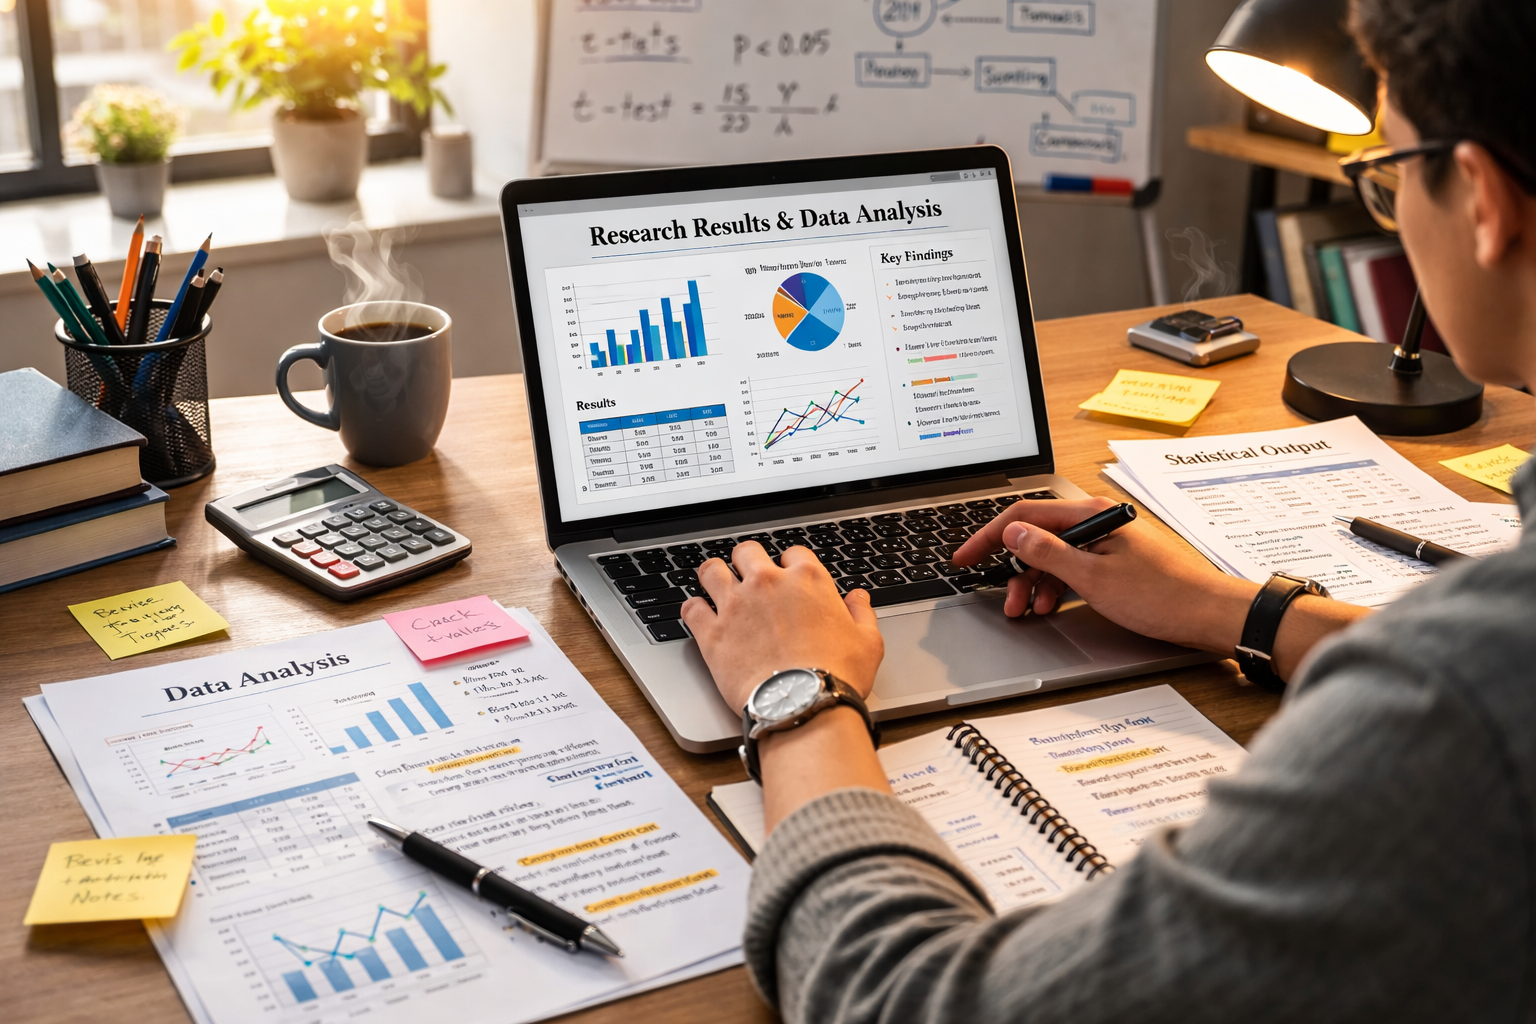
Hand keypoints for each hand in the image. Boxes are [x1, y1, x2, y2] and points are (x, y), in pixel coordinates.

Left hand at [680, 542, 884, 713]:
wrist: (803, 704)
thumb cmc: (837, 674)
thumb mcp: (868, 642)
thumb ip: (861, 613)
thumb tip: (859, 598)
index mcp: (807, 579)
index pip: (793, 553)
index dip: (791, 565)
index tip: (789, 578)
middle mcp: (767, 583)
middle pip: (747, 552)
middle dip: (748, 561)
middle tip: (750, 577)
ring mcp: (736, 605)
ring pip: (712, 570)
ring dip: (715, 576)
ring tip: (717, 585)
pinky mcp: (712, 633)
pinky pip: (691, 608)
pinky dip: (694, 610)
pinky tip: (700, 615)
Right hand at [951, 497, 1258, 652]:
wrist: (1211, 614)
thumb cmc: (1163, 596)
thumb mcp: (1093, 577)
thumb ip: (1047, 553)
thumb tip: (1013, 533)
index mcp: (1092, 513)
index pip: (1026, 514)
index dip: (989, 536)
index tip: (965, 556)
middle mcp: (1098, 520)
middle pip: (1038, 536)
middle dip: (1013, 569)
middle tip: (1000, 598)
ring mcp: (1108, 540)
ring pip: (1054, 556)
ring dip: (1034, 583)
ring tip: (1027, 610)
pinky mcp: (1116, 560)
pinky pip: (1074, 567)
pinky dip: (1057, 586)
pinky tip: (1052, 605)